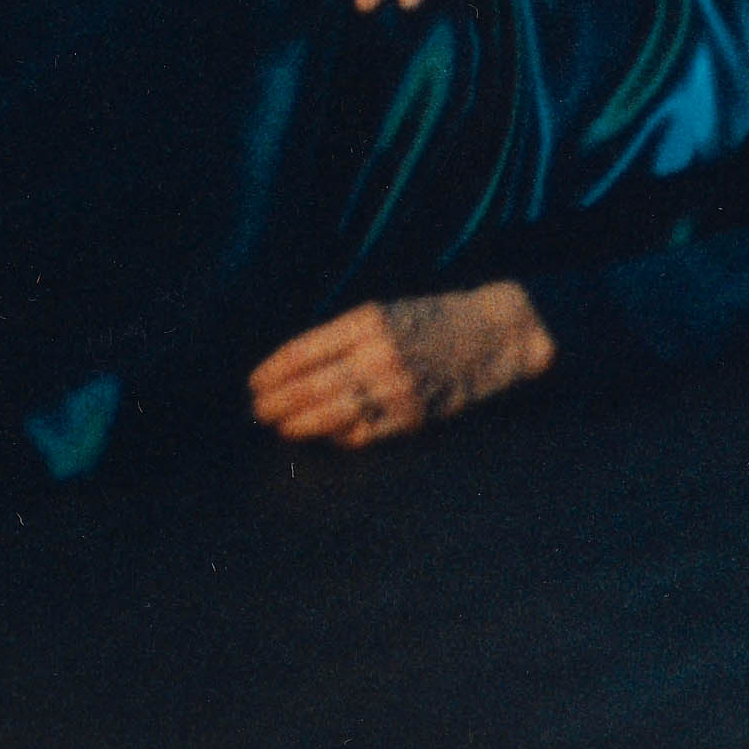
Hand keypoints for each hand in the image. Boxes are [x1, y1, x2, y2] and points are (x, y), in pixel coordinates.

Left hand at [247, 283, 555, 445]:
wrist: (495, 333)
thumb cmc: (434, 319)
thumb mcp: (387, 312)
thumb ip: (346, 336)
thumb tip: (298, 367)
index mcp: (368, 321)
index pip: (304, 351)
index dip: (274, 370)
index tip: (254, 383)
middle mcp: (378, 354)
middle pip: (312, 386)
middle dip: (278, 401)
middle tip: (257, 411)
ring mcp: (396, 388)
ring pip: (332, 414)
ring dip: (299, 423)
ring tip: (280, 427)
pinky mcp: (414, 416)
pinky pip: (365, 433)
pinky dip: (339, 436)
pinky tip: (324, 435)